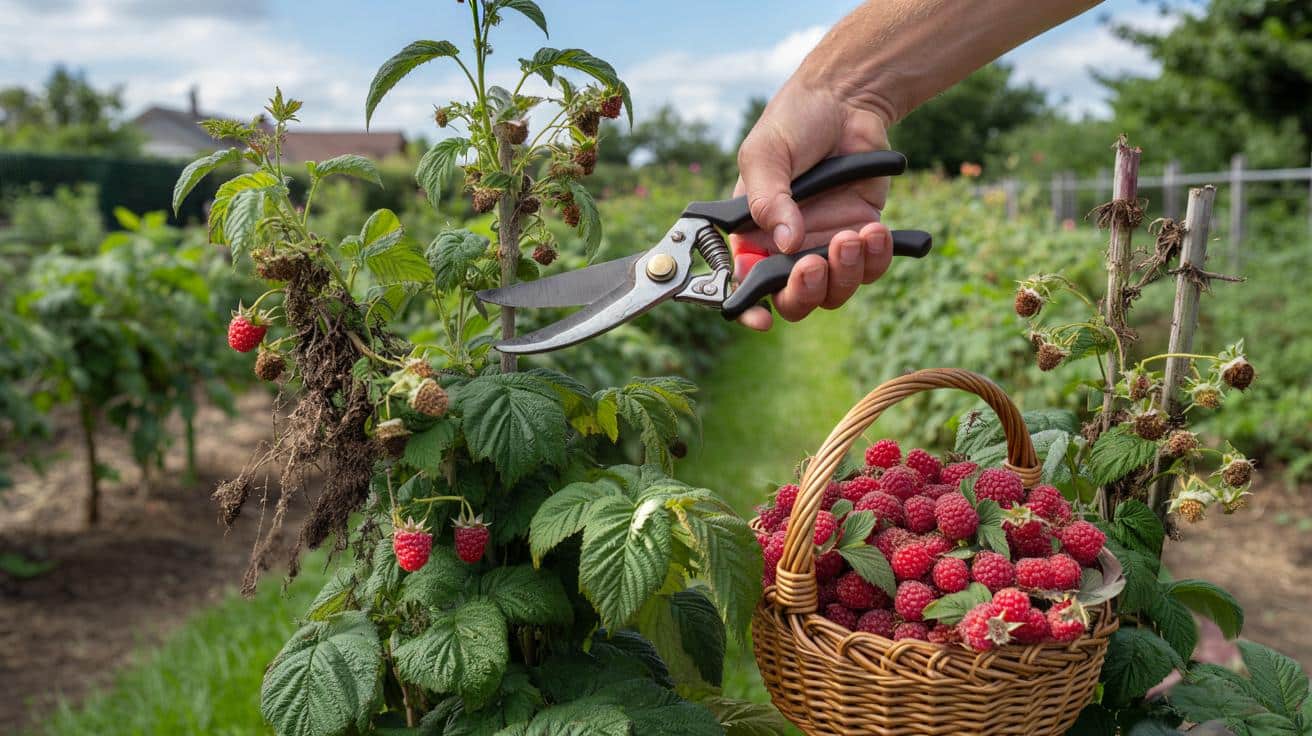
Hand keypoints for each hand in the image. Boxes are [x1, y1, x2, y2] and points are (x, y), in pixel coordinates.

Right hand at [732, 77, 894, 330]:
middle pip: (793, 301)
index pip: (743, 286)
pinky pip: (870, 269)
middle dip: (805, 292)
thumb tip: (784, 242)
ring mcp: (825, 246)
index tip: (762, 318)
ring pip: (835, 292)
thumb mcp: (766, 153)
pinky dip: (877, 257)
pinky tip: (877, 231)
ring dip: (846, 272)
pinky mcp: (862, 238)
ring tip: (855, 235)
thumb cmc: (794, 122)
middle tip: (815, 264)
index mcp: (751, 235)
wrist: (846, 100)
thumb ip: (768, 198)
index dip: (748, 310)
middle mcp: (786, 249)